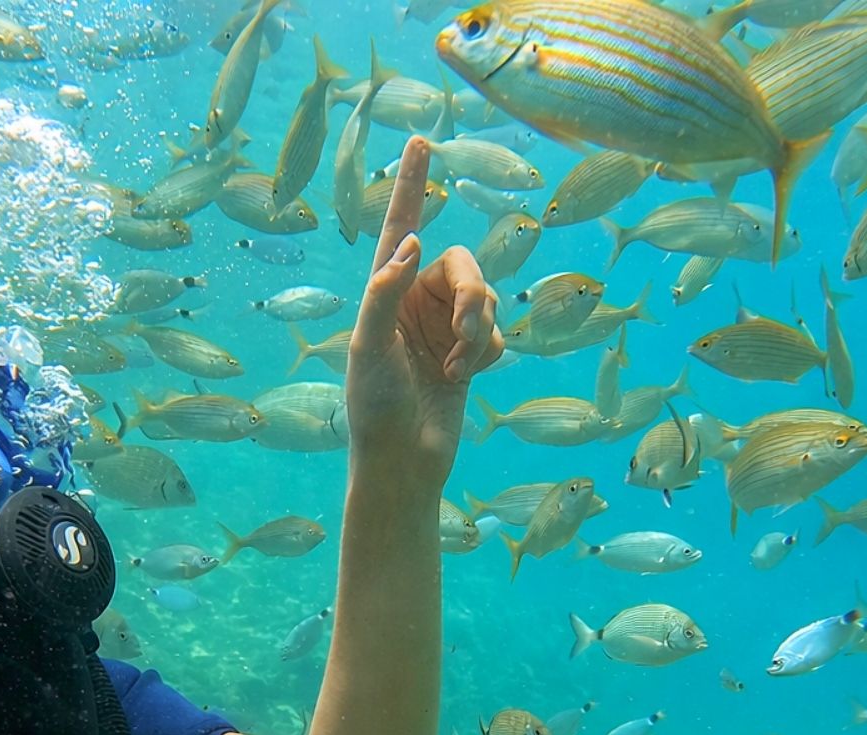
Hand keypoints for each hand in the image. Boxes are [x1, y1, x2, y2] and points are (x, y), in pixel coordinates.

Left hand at [346, 136, 504, 490]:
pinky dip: (487, 354)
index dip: (411, 185)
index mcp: (385, 292)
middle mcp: (415, 301)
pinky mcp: (470, 353)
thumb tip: (413, 244)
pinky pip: (498, 332)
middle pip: (463, 264)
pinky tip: (464, 379)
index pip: (400, 227)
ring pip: (486, 298)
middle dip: (473, 296)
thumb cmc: (374, 406)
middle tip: (467, 331)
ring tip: (457, 368)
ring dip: (479, 331)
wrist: (404, 460)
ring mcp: (444, 326)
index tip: (420, 142)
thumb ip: (384, 293)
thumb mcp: (368, 346)